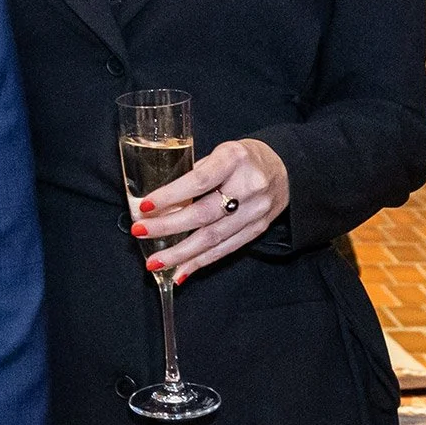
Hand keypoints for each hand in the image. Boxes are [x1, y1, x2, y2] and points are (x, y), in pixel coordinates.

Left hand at [133, 136, 289, 281]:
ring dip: (181, 254)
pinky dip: (200, 262)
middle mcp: (249, 186)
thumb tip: (157, 202)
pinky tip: (180, 271)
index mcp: (234, 159)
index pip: (199, 180)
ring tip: (155, 263)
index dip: (171, 195)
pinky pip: (225, 249)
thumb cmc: (242, 159)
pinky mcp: (258, 229)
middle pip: (204, 214)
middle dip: (168, 227)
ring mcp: (256, 211)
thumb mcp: (219, 152)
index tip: (146, 206)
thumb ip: (193, 173)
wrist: (285, 169)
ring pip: (214, 238)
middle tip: (140, 233)